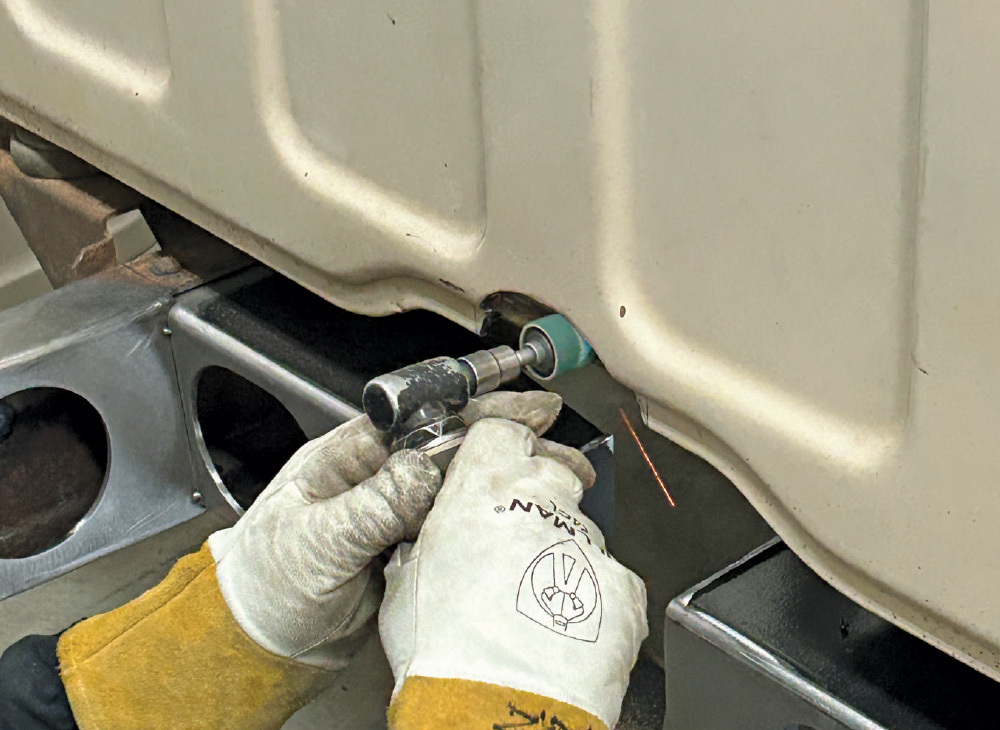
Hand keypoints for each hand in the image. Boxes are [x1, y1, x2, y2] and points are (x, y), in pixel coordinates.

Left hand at [207, 390, 569, 668]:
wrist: (257, 639)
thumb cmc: (263, 580)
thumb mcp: (315, 540)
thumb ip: (370, 505)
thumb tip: (422, 469)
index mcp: (347, 455)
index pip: (423, 420)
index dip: (477, 412)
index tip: (522, 411)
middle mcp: (375, 475)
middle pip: (453, 447)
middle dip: (509, 442)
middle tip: (559, 445)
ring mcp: (392, 510)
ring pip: (459, 485)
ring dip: (506, 481)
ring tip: (555, 482)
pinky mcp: (404, 545)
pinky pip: (452, 525)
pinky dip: (488, 519)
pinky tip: (518, 520)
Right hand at [380, 410, 647, 728]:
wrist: (492, 709)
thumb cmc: (442, 650)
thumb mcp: (407, 579)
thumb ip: (429, 540)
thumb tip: (430, 544)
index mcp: (483, 488)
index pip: (502, 432)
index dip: (502, 446)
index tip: (503, 459)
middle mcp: (541, 501)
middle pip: (552, 471)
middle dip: (540, 494)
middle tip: (519, 535)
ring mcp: (586, 542)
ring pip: (580, 528)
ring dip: (561, 551)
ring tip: (533, 601)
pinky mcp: (621, 585)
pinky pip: (610, 577)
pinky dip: (594, 596)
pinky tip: (565, 627)